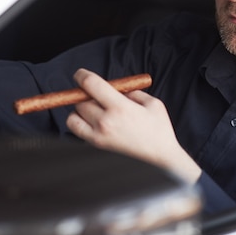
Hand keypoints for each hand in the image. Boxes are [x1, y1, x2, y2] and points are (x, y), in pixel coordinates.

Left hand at [66, 69, 201, 182]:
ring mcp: (98, 136)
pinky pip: (77, 130)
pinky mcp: (96, 146)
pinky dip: (79, 123)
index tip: (80, 75)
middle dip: (85, 95)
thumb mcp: (152, 104)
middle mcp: (106, 121)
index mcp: (120, 107)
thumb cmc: (159, 131)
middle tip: (95, 96)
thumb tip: (117, 88)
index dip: (82, 76)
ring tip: (94, 111)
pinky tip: (93, 123)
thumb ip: (133, 92)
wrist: (161, 160)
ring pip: (74, 116)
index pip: (91, 84)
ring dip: (80, 110)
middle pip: (81, 100)